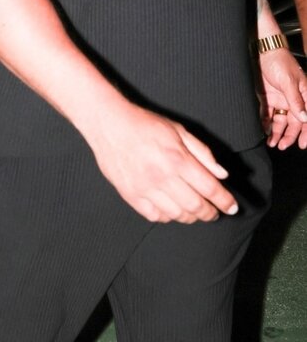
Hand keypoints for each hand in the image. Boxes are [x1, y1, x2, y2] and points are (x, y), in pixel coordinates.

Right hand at [87, 104, 237, 223]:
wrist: (109, 125)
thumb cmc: (145, 124)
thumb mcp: (179, 130)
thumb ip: (202, 153)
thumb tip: (222, 175)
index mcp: (178, 159)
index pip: (210, 188)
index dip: (225, 201)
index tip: (232, 207)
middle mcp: (162, 177)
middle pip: (195, 206)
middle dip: (210, 213)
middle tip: (214, 213)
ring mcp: (145, 188)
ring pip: (176, 214)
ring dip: (191, 217)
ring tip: (195, 213)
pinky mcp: (130, 195)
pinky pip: (154, 216)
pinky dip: (167, 217)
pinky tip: (171, 210)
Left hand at [257, 47, 306, 149]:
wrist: (263, 52)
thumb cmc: (281, 62)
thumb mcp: (289, 82)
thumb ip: (296, 100)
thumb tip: (304, 118)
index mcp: (304, 96)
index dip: (306, 132)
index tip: (302, 144)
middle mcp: (293, 100)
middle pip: (294, 122)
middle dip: (290, 136)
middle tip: (283, 146)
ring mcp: (281, 99)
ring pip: (281, 121)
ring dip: (277, 132)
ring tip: (273, 143)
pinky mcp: (268, 98)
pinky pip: (267, 114)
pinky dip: (266, 123)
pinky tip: (265, 131)